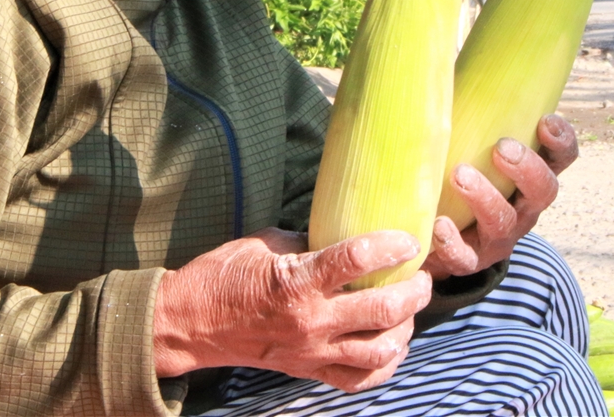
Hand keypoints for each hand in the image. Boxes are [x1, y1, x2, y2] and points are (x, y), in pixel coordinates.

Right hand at [153, 228, 433, 391]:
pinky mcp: (308, 370)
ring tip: (410, 308)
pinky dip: (385, 364)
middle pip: (383, 309)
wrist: (191, 324)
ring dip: (406, 327)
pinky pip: (360, 379)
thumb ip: (311, 243)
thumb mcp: (267, 242)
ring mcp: (312, 351)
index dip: (392, 245)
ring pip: (380, 349)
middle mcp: (310, 320)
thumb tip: (347, 234)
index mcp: (297, 280)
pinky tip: (393, 344)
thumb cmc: (225, 274)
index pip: (357, 259)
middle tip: (421, 275)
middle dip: (414, 290)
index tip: (408, 238)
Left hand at [423, 114, 578, 279]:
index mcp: (531, 175)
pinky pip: (464, 257)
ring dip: (486, 198)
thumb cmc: (460, 169)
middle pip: (544, 191)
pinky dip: (451, 241)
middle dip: (526, 168)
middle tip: (503, 147)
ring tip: (460, 174)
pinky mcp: (468, 261)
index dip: (561, 141)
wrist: (440, 237)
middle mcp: (523, 207)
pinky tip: (437, 224)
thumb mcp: (472, 137)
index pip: (561, 158)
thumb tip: (443, 43)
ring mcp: (498, 237)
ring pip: (504, 223)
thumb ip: (472, 104)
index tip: (546, 121)